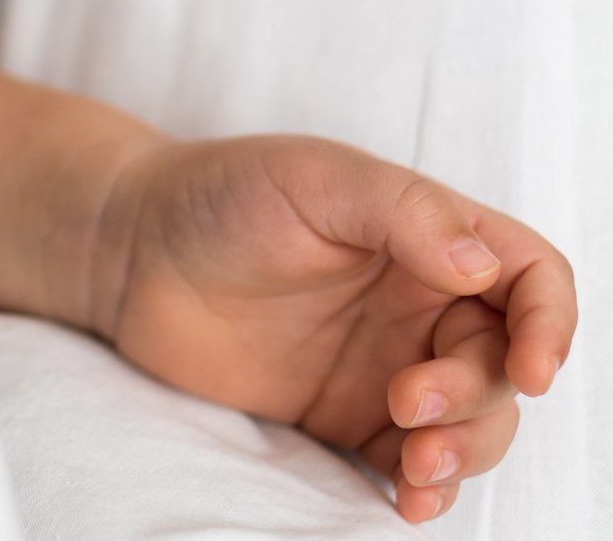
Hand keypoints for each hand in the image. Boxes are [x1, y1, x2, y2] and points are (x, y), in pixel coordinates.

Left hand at [96, 135, 576, 524]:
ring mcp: (385, 363)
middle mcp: (419, 304)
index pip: (530, 279)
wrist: (128, 249)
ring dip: (463, 451)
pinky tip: (409, 499)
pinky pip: (406, 460)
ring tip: (415, 466)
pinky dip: (423, 487)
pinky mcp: (341, 416)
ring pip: (471, 422)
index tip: (531, 367)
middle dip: (475, 396)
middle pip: (502, 363)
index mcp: (430, 237)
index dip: (550, 323)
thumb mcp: (316, 178)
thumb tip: (481, 265)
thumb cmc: (219, 192)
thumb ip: (405, 211)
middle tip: (405, 402)